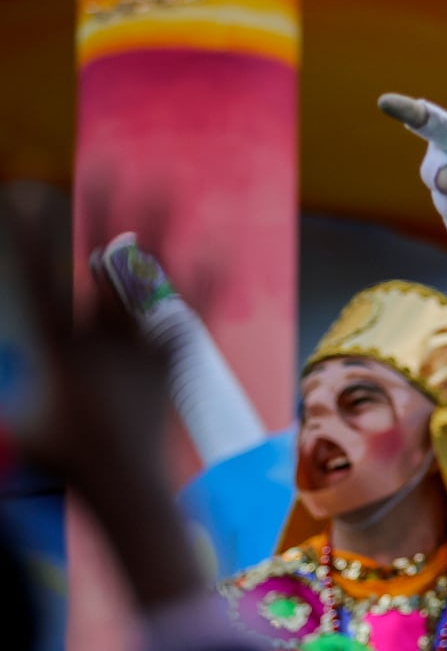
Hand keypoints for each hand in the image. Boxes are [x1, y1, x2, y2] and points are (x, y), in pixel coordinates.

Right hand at [0, 184, 175, 504]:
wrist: (123, 483)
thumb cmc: (65, 455)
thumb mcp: (23, 418)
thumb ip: (16, 388)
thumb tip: (8, 387)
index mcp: (61, 348)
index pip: (39, 282)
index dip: (31, 240)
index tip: (25, 201)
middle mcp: (107, 336)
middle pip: (105, 262)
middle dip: (105, 212)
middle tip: (107, 167)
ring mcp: (145, 342)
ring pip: (151, 274)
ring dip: (158, 228)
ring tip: (167, 180)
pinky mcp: (171, 353)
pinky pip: (190, 307)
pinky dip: (206, 278)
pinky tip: (221, 245)